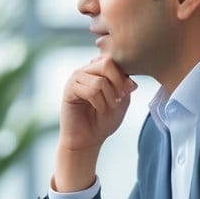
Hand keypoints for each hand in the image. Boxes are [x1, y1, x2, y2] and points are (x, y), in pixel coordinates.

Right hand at [54, 55, 136, 190]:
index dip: (124, 76)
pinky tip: (98, 109)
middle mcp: (87, 70)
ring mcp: (76, 78)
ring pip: (100, 80)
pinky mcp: (69, 89)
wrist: (87, 139)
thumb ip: (125, 87)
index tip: (128, 91)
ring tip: (107, 107)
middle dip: (117, 84)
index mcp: (99, 69)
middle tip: (118, 99)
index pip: (115, 60)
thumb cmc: (103, 120)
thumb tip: (130, 81)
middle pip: (107, 63)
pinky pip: (90, 91)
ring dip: (108, 98)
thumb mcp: (121, 102)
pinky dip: (99, 103)